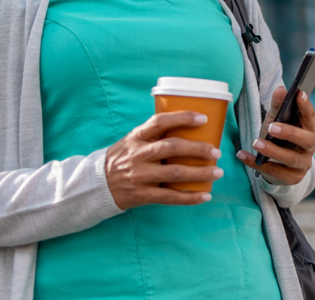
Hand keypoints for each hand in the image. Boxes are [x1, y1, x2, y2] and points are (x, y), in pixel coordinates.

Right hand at [104, 111, 223, 209]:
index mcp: (136, 137)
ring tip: (217, 172)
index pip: (159, 122)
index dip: (182, 118)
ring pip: (174, 173)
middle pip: (172, 148)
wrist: (97, 184)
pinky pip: (170, 197)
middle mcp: (138, 155)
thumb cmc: (121, 159)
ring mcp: (140, 176)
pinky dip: (190, 197)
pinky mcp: (142, 195)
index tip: (203, 118)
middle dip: (197, 149)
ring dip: (199, 173)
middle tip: (216, 152)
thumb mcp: (131, 140)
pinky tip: (205, 196)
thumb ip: (153, 135)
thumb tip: (187, 127)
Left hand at [236, 86, 314, 185]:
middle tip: (272, 127)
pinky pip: (274, 171)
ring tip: (256, 142)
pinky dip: (256, 163)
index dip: (306, 106)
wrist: (277, 165)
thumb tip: (281, 89)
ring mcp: (302, 164)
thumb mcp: (276, 120)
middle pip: (306, 140)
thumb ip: (278, 105)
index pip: (310, 117)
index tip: (299, 93)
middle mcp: (309, 148)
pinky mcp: (291, 178)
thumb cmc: (279, 137)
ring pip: (290, 159)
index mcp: (308, 129)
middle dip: (289, 133)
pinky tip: (243, 155)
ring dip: (272, 151)